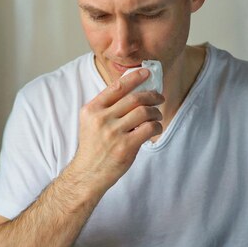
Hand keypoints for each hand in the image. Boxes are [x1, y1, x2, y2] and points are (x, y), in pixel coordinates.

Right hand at [71, 68, 164, 192]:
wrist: (88, 173)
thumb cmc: (93, 147)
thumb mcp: (91, 123)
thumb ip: (107, 108)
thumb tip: (133, 92)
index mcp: (92, 110)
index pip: (116, 87)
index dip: (134, 78)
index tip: (146, 73)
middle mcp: (101, 119)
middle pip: (134, 98)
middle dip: (152, 95)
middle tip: (159, 97)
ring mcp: (113, 133)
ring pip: (144, 112)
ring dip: (155, 112)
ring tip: (157, 116)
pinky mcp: (125, 146)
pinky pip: (149, 128)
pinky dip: (156, 126)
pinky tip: (155, 129)